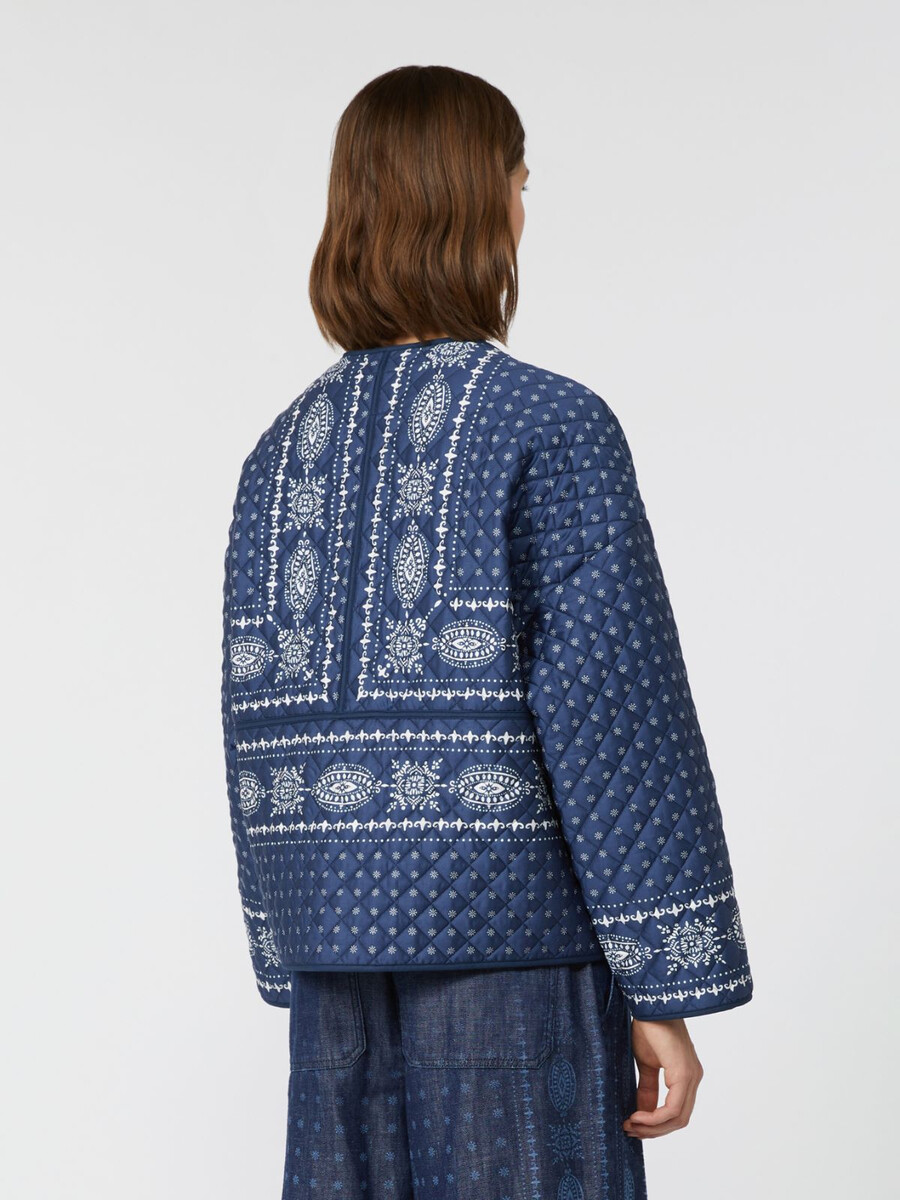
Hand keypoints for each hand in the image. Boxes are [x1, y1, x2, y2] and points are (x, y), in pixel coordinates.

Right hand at [622, 1017, 703, 1138]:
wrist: (650, 1006)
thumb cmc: (648, 1028)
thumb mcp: (645, 1064)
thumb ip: (647, 1087)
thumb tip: (641, 1111)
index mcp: (685, 1076)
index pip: (676, 1112)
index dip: (655, 1125)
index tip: (632, 1126)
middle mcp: (693, 1079)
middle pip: (678, 1120)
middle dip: (654, 1131)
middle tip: (630, 1130)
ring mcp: (691, 1077)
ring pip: (677, 1119)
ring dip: (653, 1128)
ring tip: (631, 1125)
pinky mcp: (684, 1074)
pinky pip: (672, 1108)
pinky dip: (654, 1118)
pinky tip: (637, 1116)